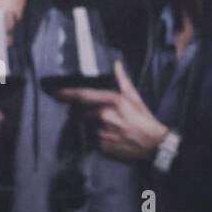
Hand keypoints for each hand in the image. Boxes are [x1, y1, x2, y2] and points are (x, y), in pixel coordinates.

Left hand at [51, 60, 168, 162]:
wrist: (153, 144)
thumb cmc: (144, 120)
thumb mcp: (135, 98)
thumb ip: (122, 81)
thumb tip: (117, 65)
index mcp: (112, 101)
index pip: (83, 96)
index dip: (67, 94)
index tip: (57, 94)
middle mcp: (105, 116)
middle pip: (82, 113)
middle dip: (83, 113)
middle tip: (96, 115)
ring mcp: (102, 132)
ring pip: (89, 127)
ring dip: (94, 126)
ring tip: (111, 127)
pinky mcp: (102, 146)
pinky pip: (95, 140)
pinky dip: (100, 138)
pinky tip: (112, 137)